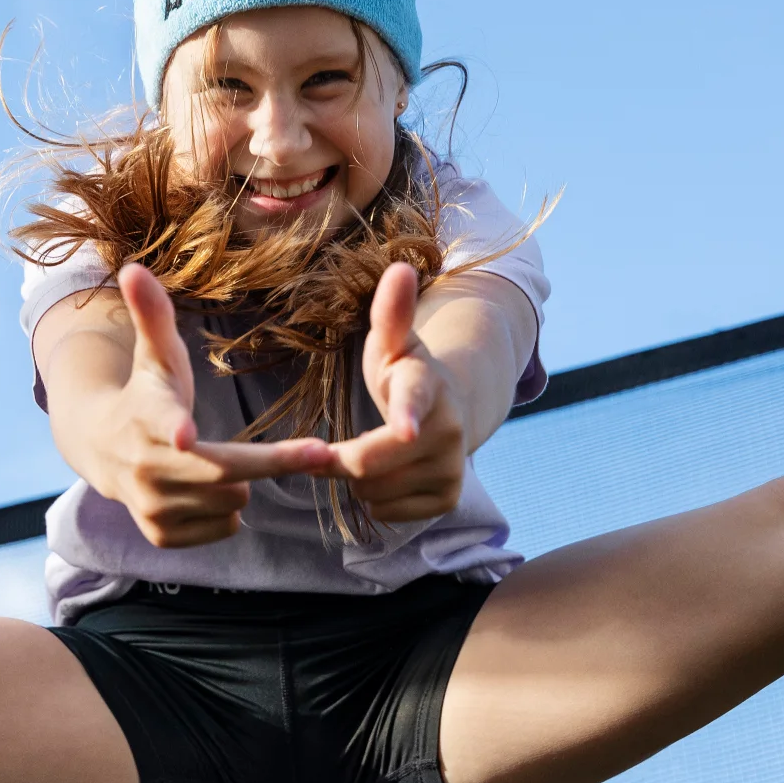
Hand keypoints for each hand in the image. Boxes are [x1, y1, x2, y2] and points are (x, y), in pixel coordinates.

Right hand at [102, 264, 333, 547]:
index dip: (174, 429)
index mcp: (146, 418)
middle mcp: (144, 468)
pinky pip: (226, 528)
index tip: (184, 434)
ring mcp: (150, 507)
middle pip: (227, 473)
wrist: (101, 448)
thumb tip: (133, 266)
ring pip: (233, 503)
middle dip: (274, 461)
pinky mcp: (160, 535)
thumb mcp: (154, 353)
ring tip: (220, 465)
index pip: (165, 424)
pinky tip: (208, 491)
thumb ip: (152, 313)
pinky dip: (227, 510)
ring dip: (240, 485)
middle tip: (319, 453)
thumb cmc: (145, 391)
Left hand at [325, 263, 467, 523]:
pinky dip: (377, 499)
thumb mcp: (392, 343)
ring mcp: (453, 468)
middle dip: (340, 458)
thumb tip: (400, 268)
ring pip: (375, 493)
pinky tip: (390, 475)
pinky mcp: (448, 499)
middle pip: (369, 463)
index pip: (415, 401)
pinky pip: (387, 514)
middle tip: (330, 447)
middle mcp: (448, 430)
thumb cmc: (405, 373)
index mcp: (427, 386)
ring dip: (359, 479)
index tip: (404, 429)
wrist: (449, 411)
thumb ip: (390, 312)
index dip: (407, 415)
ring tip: (374, 452)